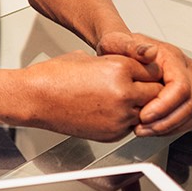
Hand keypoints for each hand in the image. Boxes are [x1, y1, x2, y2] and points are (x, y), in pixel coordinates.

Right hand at [19, 51, 163, 141]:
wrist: (35, 98)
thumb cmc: (54, 76)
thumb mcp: (88, 58)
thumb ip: (113, 63)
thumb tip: (126, 67)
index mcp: (118, 68)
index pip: (153, 70)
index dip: (147, 71)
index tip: (142, 72)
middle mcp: (123, 93)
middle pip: (157, 93)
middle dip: (149, 89)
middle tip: (139, 87)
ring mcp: (119, 116)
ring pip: (147, 112)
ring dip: (140, 106)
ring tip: (122, 99)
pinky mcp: (112, 133)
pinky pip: (131, 126)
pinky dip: (126, 119)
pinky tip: (109, 110)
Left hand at [96, 32, 191, 136]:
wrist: (119, 50)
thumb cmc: (118, 47)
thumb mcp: (116, 42)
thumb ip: (129, 46)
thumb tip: (149, 52)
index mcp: (172, 57)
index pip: (180, 87)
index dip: (164, 106)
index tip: (144, 115)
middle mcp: (185, 70)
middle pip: (190, 104)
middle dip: (166, 121)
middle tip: (142, 128)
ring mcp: (189, 84)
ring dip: (170, 128)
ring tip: (144, 130)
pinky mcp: (187, 98)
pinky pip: (190, 119)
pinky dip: (173, 128)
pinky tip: (152, 128)